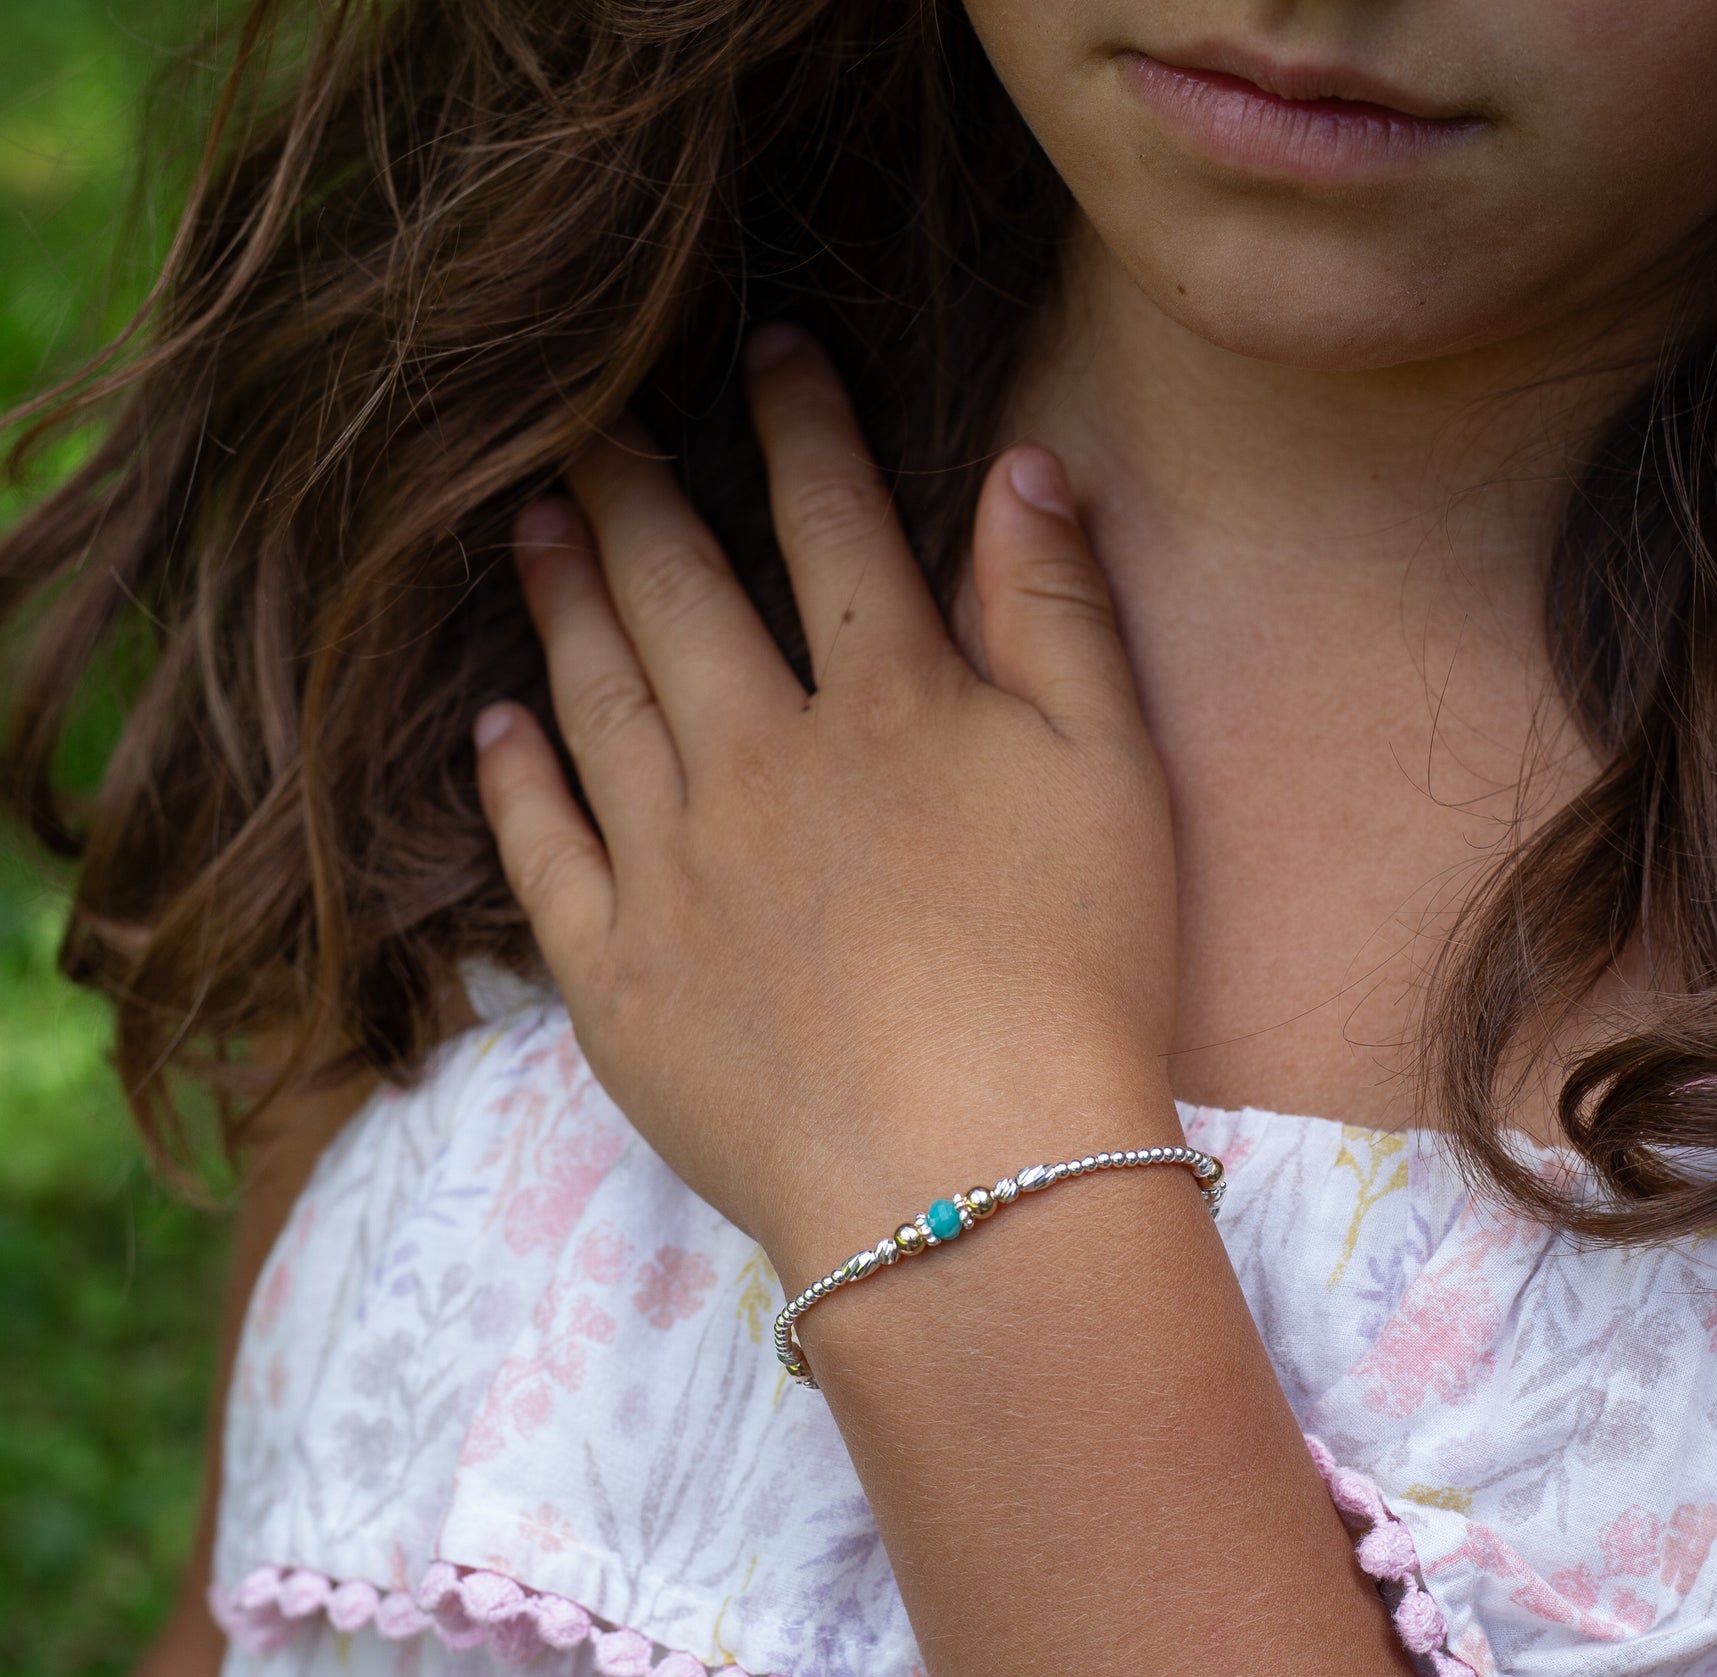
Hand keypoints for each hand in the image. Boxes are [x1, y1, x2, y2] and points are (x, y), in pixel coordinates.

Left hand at [473, 326, 1180, 1289]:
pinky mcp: (618, 977)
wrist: (978, 1181)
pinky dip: (514, 779)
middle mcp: (758, 762)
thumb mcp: (1117, 778)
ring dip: (558, 601)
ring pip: (596, 697)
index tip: (769, 351)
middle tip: (581, 426)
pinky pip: (545, 853)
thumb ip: (1062, 614)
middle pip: (678, 593)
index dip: (802, 425)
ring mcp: (672, 869)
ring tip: (530, 530)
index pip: (833, 525)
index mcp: (888, 707)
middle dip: (631, 491)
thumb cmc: (1078, 980)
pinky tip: (494, 728)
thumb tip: (1021, 465)